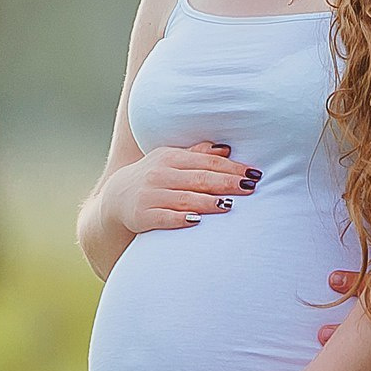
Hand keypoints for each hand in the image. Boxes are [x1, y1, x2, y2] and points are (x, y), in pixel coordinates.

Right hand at [100, 143, 259, 237]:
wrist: (117, 198)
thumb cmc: (154, 177)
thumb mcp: (171, 160)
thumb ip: (197, 155)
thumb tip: (226, 150)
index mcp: (170, 157)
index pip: (206, 161)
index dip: (231, 167)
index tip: (253, 173)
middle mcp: (160, 173)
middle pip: (199, 178)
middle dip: (227, 183)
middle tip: (250, 188)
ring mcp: (151, 194)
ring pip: (185, 198)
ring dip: (208, 202)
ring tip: (229, 205)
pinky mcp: (143, 215)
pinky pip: (164, 217)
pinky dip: (180, 218)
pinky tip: (196, 221)